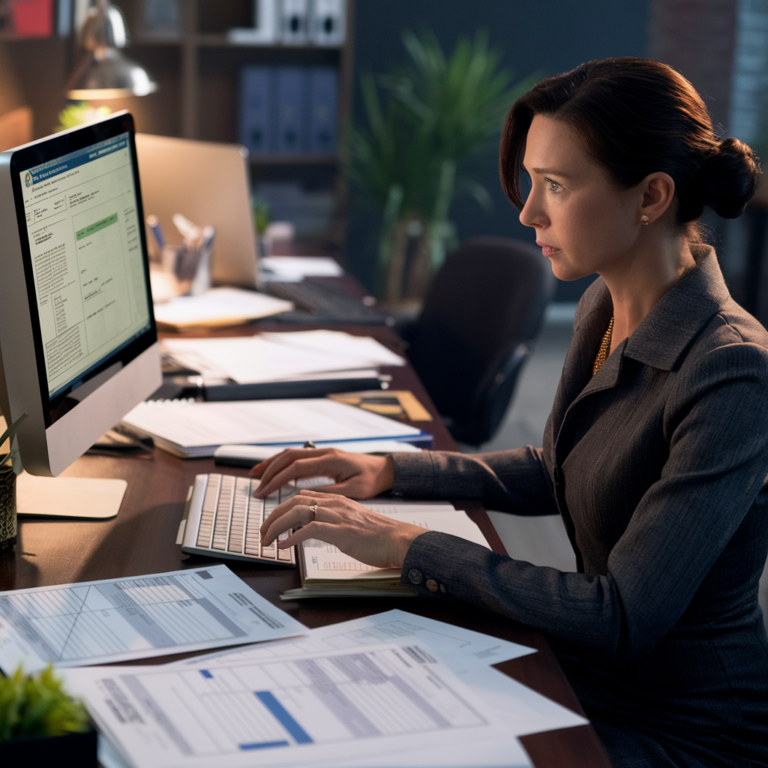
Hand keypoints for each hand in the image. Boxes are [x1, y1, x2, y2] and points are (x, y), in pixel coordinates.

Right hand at [250, 448, 393, 498]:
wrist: (385, 469)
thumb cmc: (372, 480)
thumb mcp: (354, 490)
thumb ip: (330, 492)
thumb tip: (306, 497)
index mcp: (330, 460)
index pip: (295, 468)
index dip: (277, 479)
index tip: (264, 491)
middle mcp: (323, 453)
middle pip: (288, 457)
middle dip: (269, 471)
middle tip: (256, 487)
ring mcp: (321, 453)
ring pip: (290, 454)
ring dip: (272, 464)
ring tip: (256, 476)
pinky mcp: (322, 457)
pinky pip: (297, 457)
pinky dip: (282, 464)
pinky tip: (274, 472)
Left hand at [260, 489, 425, 568]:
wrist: (400, 540)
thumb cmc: (379, 536)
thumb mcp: (352, 522)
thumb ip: (334, 522)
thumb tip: (314, 530)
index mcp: (337, 500)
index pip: (301, 497)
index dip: (281, 508)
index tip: (270, 522)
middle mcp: (335, 504)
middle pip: (293, 502)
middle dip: (272, 516)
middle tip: (262, 532)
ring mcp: (338, 516)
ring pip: (297, 512)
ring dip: (276, 526)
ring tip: (266, 540)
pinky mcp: (342, 531)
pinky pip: (310, 529)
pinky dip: (292, 537)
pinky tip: (284, 546)